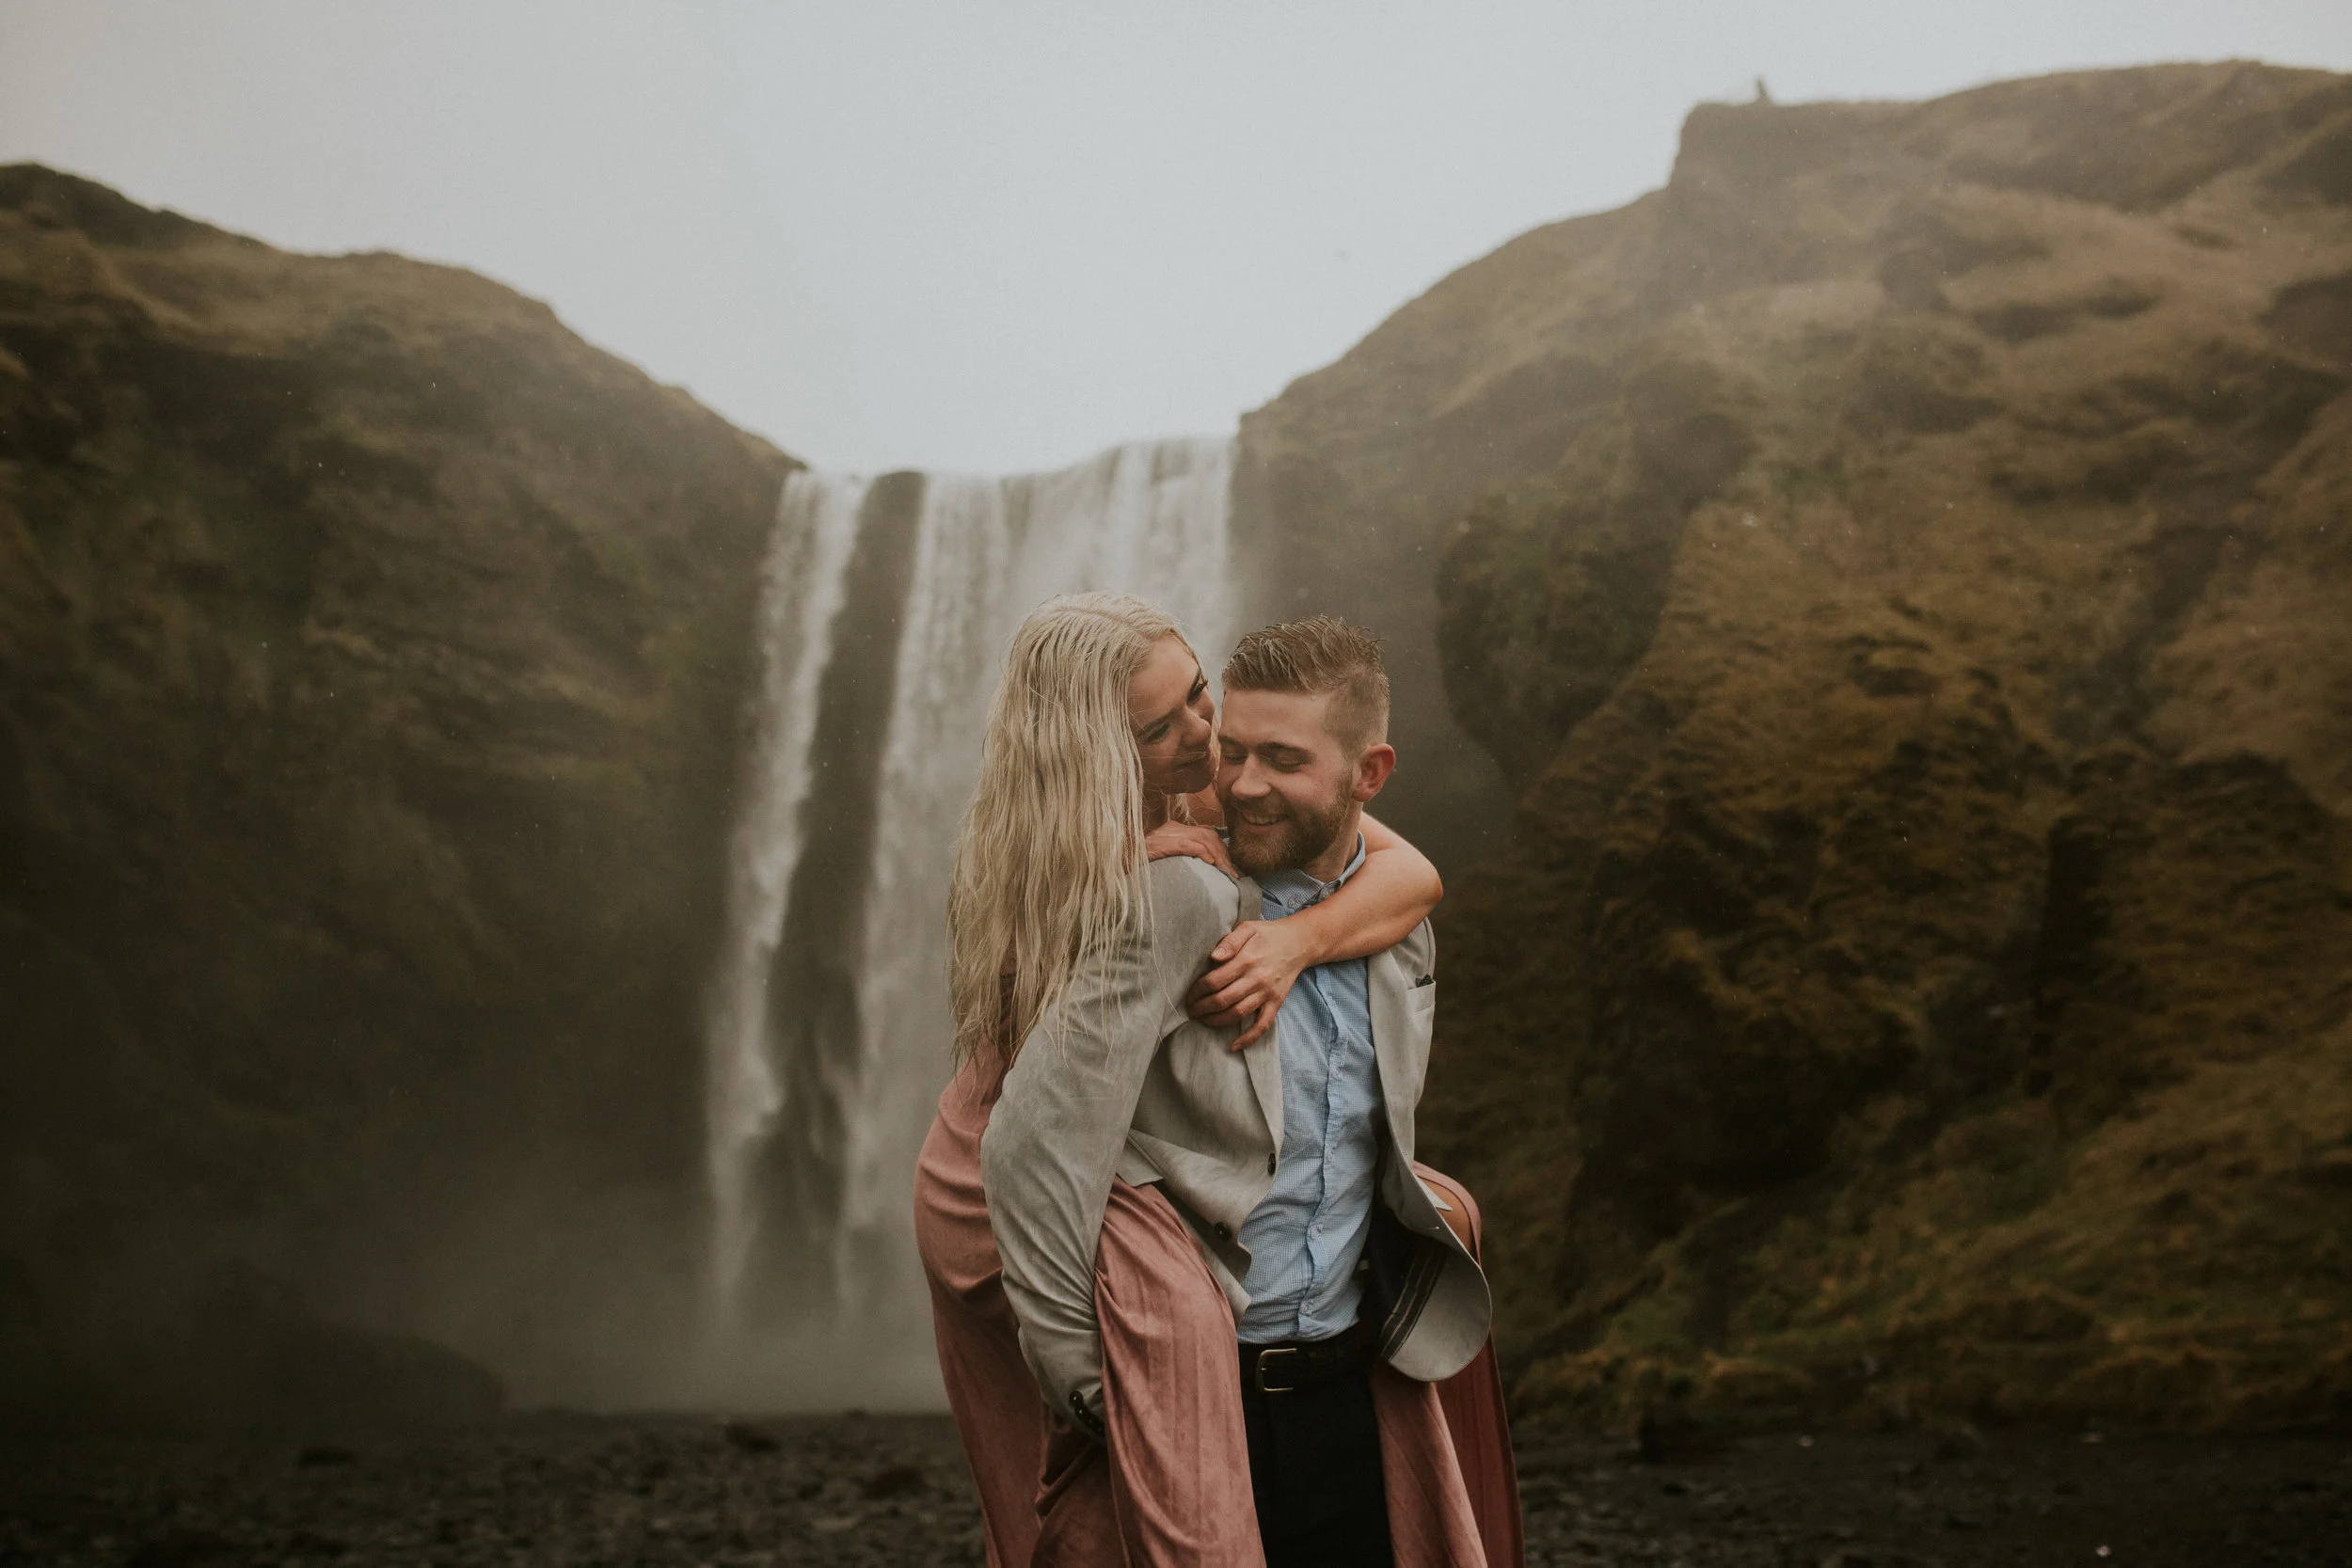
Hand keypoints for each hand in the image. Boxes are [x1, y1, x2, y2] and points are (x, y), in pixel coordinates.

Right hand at [1144, 821, 1233, 874]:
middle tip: (1233, 874)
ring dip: (1217, 855)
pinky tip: (1210, 862)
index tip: (1231, 868)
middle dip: (1224, 854)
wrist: (1115, 865)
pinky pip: (1185, 844)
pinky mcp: (1159, 844)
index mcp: (1174, 830)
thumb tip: (1205, 869)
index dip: (1222, 850)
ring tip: (1226, 872)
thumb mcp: (1165, 860)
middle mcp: (1171, 828)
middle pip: (1207, 834)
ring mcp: (1165, 834)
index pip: (1206, 833)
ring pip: (1201, 837)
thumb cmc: (1140, 867)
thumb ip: (1182, 859)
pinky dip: (1201, 852)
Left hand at [1188, 918, 1316, 1050]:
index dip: (1197, 991)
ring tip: (1203, 1021)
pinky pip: (1262, 1025)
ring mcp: (1267, 993)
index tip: (1189, 995)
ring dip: (1216, 1021)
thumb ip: (1229, 941)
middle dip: (1202, 1009)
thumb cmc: (1268, 934)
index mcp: (1246, 960)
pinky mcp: (1276, 1003)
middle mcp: (1256, 979)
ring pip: (1237, 1014)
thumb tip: (1213, 957)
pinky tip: (1234, 1045)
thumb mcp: (1248, 928)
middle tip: (1191, 1011)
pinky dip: (1248, 1038)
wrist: (1299, 942)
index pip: (1214, 981)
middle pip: (1222, 1000)